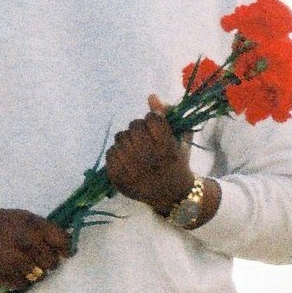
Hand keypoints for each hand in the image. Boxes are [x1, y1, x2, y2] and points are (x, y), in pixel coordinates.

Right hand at [0, 203, 72, 291]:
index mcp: (34, 226)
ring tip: (18, 262)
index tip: (63, 253)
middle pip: (52, 264)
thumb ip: (46, 230)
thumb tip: (68, 251)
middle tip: (33, 256)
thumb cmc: (0, 223)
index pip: (63, 242)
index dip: (65, 249)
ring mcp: (14, 261)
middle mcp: (26, 243)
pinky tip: (9, 268)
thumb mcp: (24, 217)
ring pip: (39, 277)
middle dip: (46, 262)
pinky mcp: (3, 276)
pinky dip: (19, 280)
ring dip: (33, 272)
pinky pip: (23, 285)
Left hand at [105, 94, 195, 214]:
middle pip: (135, 126)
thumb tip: (151, 96)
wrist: (173, 195)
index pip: (152, 119)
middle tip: (144, 136)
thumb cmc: (178, 163)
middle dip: (139, 127)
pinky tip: (127, 158)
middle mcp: (150, 160)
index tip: (155, 126)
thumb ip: (167, 116)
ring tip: (136, 147)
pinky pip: (110, 153)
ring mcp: (133, 171)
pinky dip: (118, 152)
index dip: (153, 119)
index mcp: (168, 149)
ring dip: (128, 139)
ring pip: (120, 137)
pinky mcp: (119, 179)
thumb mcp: (181, 139)